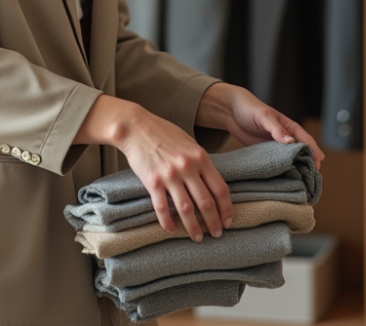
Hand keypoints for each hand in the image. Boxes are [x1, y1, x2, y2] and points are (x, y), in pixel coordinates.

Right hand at [115, 108, 234, 241]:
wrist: (136, 127)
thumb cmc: (163, 133)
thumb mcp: (189, 143)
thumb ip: (200, 161)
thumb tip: (211, 183)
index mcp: (200, 157)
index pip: (220, 188)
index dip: (226, 208)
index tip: (229, 220)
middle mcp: (187, 167)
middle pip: (206, 202)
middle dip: (213, 222)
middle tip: (217, 234)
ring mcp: (169, 176)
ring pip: (186, 209)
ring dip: (193, 227)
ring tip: (198, 238)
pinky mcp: (152, 182)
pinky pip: (162, 208)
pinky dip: (167, 222)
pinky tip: (172, 230)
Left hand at [196, 83, 325, 169]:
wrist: (232, 112)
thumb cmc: (251, 109)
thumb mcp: (264, 117)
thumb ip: (277, 129)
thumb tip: (291, 142)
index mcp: (291, 128)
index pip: (307, 141)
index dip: (315, 153)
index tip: (319, 165)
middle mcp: (287, 138)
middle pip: (302, 153)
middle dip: (308, 165)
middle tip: (312, 180)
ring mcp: (277, 147)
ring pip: (291, 160)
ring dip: (296, 170)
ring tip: (301, 184)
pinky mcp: (266, 153)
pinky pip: (277, 163)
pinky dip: (282, 170)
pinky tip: (284, 180)